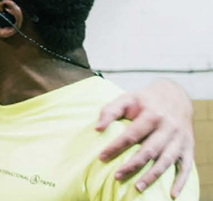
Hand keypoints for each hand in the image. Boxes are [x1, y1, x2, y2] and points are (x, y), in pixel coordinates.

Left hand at [95, 79, 192, 197]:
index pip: (132, 134)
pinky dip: (180, 182)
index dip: (116, 146)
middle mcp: (169, 128)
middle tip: (117, 176)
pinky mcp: (188, 148)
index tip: (101, 157)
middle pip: (150, 150)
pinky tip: (172, 194)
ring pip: (166, 161)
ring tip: (137, 188)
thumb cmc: (145, 100)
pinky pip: (186, 167)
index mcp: (153, 115)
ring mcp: (180, 139)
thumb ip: (110, 111)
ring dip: (152, 176)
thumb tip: (97, 128)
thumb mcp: (127, 98)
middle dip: (133, 165)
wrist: (176, 96)